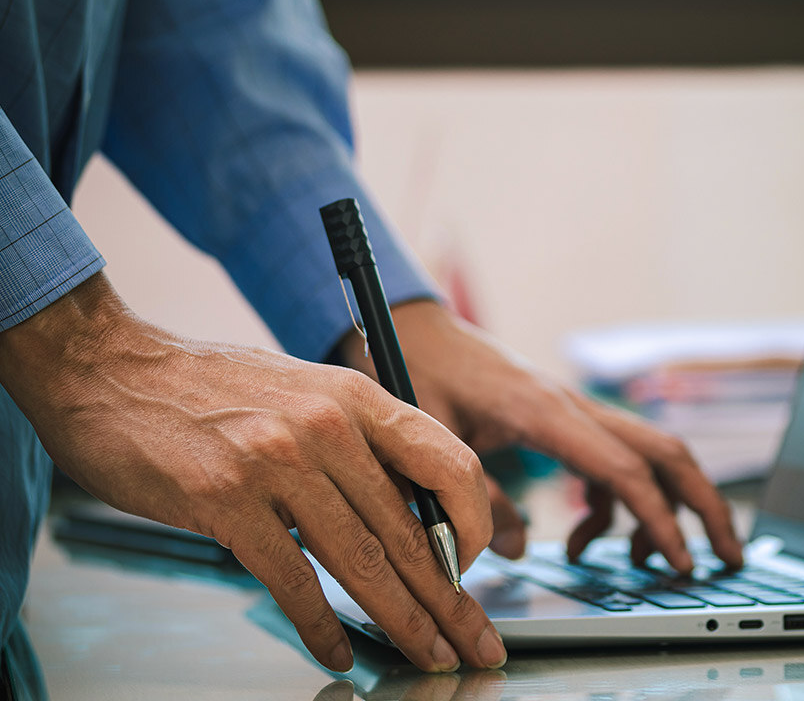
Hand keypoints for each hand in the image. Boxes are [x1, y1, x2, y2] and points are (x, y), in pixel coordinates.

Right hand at [0, 275, 506, 672]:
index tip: (475, 566)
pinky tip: (337, 651)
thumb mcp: (304, 392)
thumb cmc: (209, 386)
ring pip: (362, 560)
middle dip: (450, 599)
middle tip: (475, 642)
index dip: (474, 524)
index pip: (449, 463)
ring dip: (402, 620)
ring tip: (426, 655)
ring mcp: (276, 460)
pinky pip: (291, 579)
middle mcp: (327, 425)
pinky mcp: (224, 499)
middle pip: (410, 530)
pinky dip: (320, 626)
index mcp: (355, 396)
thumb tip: (405, 515)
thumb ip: (355, 446)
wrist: (110, 367)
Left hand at [338, 300, 742, 573]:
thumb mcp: (431, 443)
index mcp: (544, 411)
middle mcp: (573, 406)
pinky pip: (614, 465)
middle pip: (665, 451)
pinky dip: (618, 506)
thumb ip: (470, 500)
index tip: (680, 563)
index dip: (658, 519)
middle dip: (705, 505)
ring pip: (650, 456)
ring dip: (670, 508)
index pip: (623, 468)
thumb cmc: (417, 371)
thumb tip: (516, 550)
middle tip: (728, 557)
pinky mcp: (566, 422)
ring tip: (660, 563)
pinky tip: (590, 540)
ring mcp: (575, 412)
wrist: (413, 328)